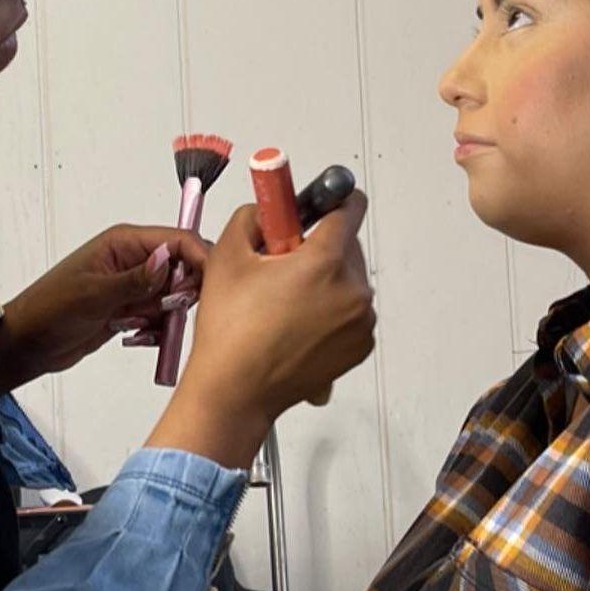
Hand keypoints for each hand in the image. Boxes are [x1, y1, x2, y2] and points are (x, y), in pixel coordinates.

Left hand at [0, 224, 208, 392]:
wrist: (29, 342)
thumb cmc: (50, 309)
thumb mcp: (94, 294)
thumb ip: (136, 279)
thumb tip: (169, 259)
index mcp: (123, 242)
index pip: (177, 240)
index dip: (199, 259)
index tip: (211, 284)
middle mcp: (133, 259)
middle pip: (184, 268)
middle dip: (182, 293)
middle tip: (165, 312)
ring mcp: (133, 285)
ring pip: (174, 296)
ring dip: (166, 316)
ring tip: (138, 327)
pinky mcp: (131, 309)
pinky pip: (161, 316)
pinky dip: (157, 329)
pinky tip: (136, 336)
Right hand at [146, 192, 375, 465]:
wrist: (235, 391)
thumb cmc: (230, 332)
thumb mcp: (228, 255)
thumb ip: (254, 215)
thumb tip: (271, 208)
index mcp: (326, 262)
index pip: (349, 206)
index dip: (329, 199)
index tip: (315, 204)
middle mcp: (354, 291)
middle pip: (347, 244)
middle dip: (318, 247)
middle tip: (282, 266)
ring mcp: (361, 322)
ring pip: (349, 279)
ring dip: (326, 280)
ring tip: (285, 303)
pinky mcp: (361, 346)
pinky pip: (352, 311)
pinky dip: (331, 311)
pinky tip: (297, 325)